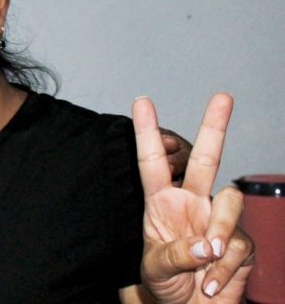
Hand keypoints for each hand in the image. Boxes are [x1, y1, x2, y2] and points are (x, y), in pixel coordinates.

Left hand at [134, 94, 253, 301]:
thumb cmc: (165, 284)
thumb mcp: (156, 268)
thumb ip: (176, 253)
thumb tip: (206, 243)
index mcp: (162, 203)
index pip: (152, 162)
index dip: (147, 132)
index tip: (141, 101)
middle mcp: (192, 204)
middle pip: (205, 159)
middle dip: (214, 127)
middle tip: (223, 97)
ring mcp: (217, 220)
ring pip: (230, 201)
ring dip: (218, 231)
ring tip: (206, 261)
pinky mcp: (240, 243)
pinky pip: (238, 244)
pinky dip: (224, 270)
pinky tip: (212, 284)